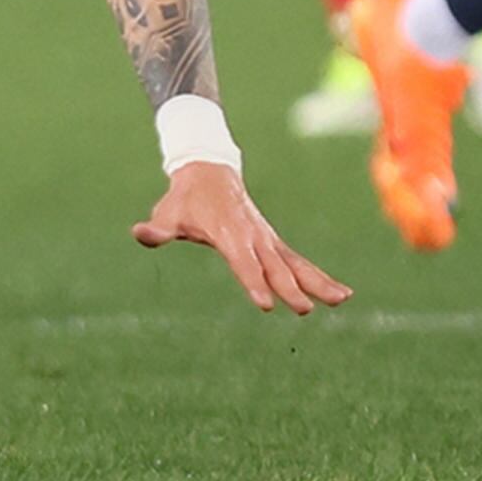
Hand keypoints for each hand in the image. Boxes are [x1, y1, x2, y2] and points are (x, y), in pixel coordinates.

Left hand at [133, 164, 350, 314]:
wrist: (209, 171)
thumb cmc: (185, 199)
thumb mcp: (168, 213)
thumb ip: (158, 228)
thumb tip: (140, 233)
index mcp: (227, 233)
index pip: (241, 262)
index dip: (252, 281)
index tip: (266, 304)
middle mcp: (253, 236)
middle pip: (273, 265)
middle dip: (288, 287)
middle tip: (303, 309)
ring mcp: (267, 239)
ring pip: (295, 263)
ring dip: (317, 282)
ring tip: (341, 300)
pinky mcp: (273, 242)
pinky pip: (299, 261)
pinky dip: (318, 276)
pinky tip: (341, 294)